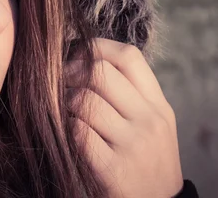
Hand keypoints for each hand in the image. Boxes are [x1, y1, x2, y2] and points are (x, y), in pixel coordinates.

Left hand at [65, 38, 183, 197]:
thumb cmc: (145, 163)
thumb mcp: (151, 125)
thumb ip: (129, 95)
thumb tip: (85, 58)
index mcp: (159, 106)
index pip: (128, 56)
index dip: (96, 47)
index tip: (75, 53)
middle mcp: (150, 121)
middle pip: (101, 73)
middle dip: (70, 73)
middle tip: (59, 82)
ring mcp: (134, 145)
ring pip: (85, 100)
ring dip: (65, 102)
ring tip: (63, 111)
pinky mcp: (114, 169)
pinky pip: (78, 132)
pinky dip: (66, 129)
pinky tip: (67, 134)